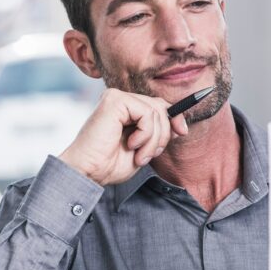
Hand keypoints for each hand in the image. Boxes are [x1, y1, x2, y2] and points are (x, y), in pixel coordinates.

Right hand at [58, 88, 188, 185]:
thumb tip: (179, 124)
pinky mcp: (114, 100)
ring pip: (156, 112)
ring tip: (138, 155)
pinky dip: (146, 134)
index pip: (159, 105)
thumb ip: (157, 133)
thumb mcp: (143, 148)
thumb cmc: (109, 164)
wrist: (88, 172)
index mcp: (125, 110)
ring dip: (153, 140)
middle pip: (160, 106)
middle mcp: (120, 99)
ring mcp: (116, 97)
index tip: (182, 132)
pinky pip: (147, 113)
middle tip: (149, 155)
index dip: (174, 117)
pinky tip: (131, 144)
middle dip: (163, 134)